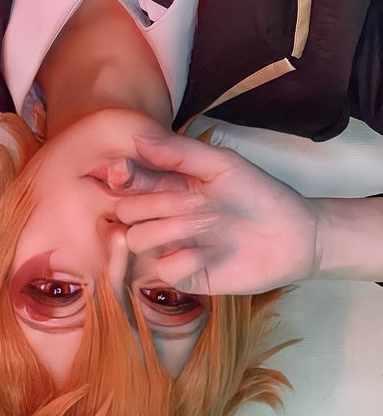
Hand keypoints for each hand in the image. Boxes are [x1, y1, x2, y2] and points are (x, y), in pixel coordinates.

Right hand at [115, 128, 322, 297]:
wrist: (294, 235)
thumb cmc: (259, 194)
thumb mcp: (222, 164)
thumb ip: (179, 152)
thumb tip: (136, 138)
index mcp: (169, 185)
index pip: (129, 180)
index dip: (122, 176)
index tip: (125, 173)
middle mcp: (165, 216)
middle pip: (126, 212)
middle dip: (155, 205)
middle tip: (195, 202)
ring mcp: (173, 247)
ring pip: (137, 240)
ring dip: (170, 230)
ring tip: (208, 225)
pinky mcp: (186, 277)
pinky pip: (163, 271)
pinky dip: (183, 261)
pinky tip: (210, 255)